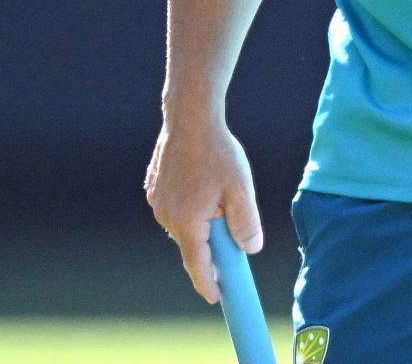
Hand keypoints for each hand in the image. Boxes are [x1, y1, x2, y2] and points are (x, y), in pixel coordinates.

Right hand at [144, 118, 262, 303]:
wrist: (190, 120)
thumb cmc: (218, 153)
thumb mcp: (241, 189)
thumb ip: (246, 223)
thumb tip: (250, 249)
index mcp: (186, 221)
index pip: (197, 264)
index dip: (208, 283)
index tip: (217, 297)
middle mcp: (166, 216)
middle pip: (191, 244)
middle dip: (211, 247)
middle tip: (232, 243)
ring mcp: (157, 202)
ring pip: (184, 224)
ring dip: (202, 222)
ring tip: (220, 198)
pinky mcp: (155, 189)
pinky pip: (176, 207)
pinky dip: (191, 206)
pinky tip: (204, 187)